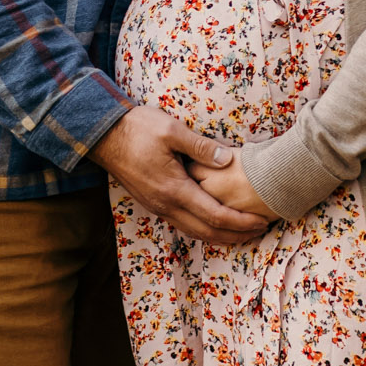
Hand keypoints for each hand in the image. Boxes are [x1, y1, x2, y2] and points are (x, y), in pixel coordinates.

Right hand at [91, 107, 270, 244]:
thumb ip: (202, 147)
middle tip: (260, 232)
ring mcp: (158, 206)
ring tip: (242, 233)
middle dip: (236, 235)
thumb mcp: (172, 130)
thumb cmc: (138, 129)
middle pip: (207, 232)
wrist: (104, 136)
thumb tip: (228, 160)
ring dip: (220, 236)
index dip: (241, 221)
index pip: (215, 215)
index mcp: (175, 189)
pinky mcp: (153, 203)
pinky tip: (212, 224)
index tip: (261, 220)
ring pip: (194, 232)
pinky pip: (183, 225)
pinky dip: (203, 230)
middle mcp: (166, 205)